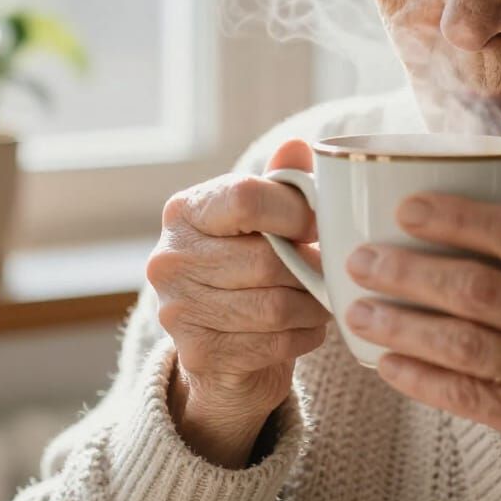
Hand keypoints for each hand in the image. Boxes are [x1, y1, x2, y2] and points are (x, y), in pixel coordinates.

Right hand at [146, 139, 330, 467]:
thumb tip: (298, 146)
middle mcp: (169, 259)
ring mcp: (178, 311)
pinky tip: (309, 326)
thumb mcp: (261, 218)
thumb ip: (280, 184)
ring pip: (275, 306)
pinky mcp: (198, 354)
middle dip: (311, 267)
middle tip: (331, 269)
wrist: (222, 345)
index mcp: (185, 211)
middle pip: (266, 260)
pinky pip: (274, 343)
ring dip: (313, 305)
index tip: (320, 224)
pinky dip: (305, 334)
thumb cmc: (248, 264)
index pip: (246, 198)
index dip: (295, 211)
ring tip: (323, 297)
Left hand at [343, 193, 500, 500]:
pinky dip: (423, 380)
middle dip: (411, 273)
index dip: (457, 218)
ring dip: (404, 326)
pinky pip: (472, 399)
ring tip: (357, 311)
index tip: (405, 208)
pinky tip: (387, 364)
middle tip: (361, 260)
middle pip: (482, 290)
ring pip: (467, 346)